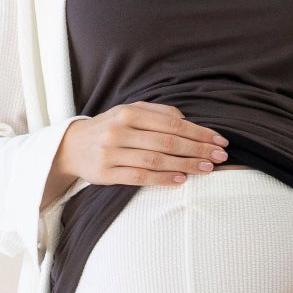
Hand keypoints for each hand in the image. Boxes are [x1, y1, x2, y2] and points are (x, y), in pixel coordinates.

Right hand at [51, 103, 229, 194]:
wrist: (71, 146)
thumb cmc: (109, 127)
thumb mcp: (129, 111)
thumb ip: (157, 113)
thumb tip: (187, 120)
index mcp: (129, 112)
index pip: (172, 122)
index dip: (199, 132)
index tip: (219, 140)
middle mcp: (120, 130)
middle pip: (167, 141)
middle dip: (198, 149)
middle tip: (220, 157)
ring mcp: (112, 152)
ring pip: (156, 160)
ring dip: (185, 165)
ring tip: (207, 169)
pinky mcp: (105, 173)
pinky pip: (139, 177)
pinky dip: (162, 179)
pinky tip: (181, 180)